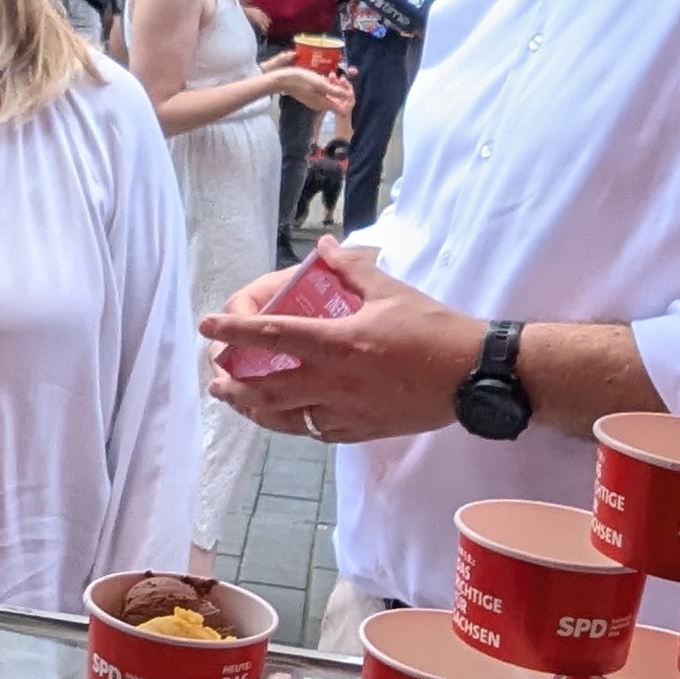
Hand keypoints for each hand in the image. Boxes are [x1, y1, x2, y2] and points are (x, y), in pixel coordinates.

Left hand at [200, 245, 480, 440]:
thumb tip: (325, 247)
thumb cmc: (434, 329)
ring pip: (285, 418)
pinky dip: (293, 424)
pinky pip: (315, 431)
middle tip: (216, 377)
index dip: (234, 329)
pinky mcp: (361, 430)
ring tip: (237, 402)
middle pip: (266, 388)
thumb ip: (352, 270)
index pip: (272, 334)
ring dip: (254, 410)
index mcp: (337, 342)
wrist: (473, 377)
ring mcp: (346, 411)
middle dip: (233, 384)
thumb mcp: (392, 291)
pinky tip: (286, 418)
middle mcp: (333, 381)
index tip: (207, 325)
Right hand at [262, 64, 342, 110]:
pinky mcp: (311, 96)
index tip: (346, 86)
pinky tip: (325, 76)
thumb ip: (335, 91)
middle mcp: (321, 105)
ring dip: (335, 86)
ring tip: (332, 74)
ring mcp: (315, 101)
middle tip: (339, 77)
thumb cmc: (300, 80)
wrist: (283, 80)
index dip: (348, 97)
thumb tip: (348, 96)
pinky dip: (328, 85)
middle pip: (339, 101)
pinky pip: (325, 93)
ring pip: (332, 96)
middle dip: (342, 89)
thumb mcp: (320, 83)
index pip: (343, 108)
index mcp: (324, 104)